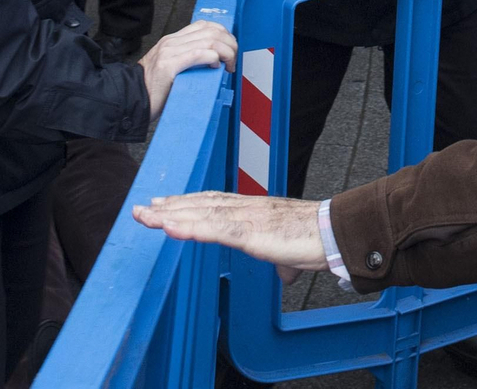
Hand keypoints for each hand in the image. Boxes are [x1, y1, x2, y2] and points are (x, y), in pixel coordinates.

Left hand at [132, 193, 326, 279]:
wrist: (334, 233)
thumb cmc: (317, 238)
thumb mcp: (292, 251)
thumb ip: (284, 261)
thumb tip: (286, 273)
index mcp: (255, 210)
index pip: (214, 202)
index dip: (188, 202)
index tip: (165, 203)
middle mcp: (246, 208)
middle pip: (200, 204)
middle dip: (169, 207)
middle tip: (142, 209)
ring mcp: (247, 218)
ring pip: (201, 214)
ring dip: (169, 215)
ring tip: (145, 216)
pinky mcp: (251, 233)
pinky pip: (214, 230)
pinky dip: (189, 228)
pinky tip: (169, 227)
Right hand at [138, 20, 237, 120]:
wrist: (129, 100)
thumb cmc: (152, 89)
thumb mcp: (171, 67)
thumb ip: (187, 58)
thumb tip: (213, 59)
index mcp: (172, 40)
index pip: (204, 25)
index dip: (223, 34)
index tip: (230, 48)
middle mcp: (171, 42)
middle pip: (211, 31)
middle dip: (230, 44)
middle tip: (233, 60)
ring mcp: (169, 53)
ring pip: (209, 41)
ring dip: (226, 53)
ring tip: (228, 66)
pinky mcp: (169, 66)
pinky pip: (198, 54)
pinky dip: (213, 59)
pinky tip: (216, 68)